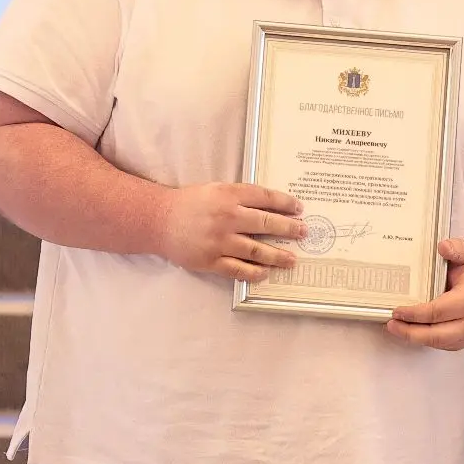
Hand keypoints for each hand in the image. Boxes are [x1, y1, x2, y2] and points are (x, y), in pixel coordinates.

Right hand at [157, 183, 304, 280]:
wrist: (159, 221)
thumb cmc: (190, 203)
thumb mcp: (216, 190)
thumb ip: (240, 196)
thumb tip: (271, 206)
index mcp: (229, 195)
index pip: (265, 198)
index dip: (285, 203)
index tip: (299, 208)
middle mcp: (227, 217)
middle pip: (267, 224)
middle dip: (289, 229)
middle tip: (303, 232)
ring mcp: (219, 241)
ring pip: (257, 251)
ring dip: (278, 256)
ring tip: (292, 259)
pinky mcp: (211, 261)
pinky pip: (239, 269)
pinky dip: (255, 273)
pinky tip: (266, 273)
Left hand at [385, 239, 463, 350]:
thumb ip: (456, 248)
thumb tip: (442, 246)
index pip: (436, 312)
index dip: (415, 314)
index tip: (397, 311)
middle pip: (435, 334)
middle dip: (410, 332)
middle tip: (391, 325)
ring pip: (436, 343)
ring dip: (414, 338)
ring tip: (396, 329)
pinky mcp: (462, 343)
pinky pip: (440, 346)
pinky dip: (424, 340)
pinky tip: (410, 332)